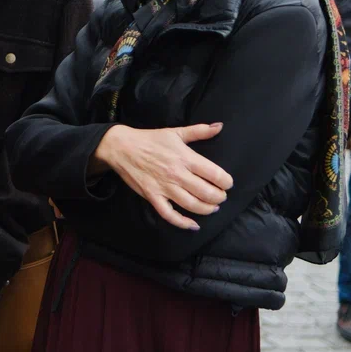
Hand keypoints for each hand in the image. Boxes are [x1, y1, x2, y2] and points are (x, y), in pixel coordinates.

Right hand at [93, 123, 232, 230]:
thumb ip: (200, 131)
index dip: (226, 182)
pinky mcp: (153, 197)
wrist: (122, 147)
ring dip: (207, 209)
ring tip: (212, 207)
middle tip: (221, 197)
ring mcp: (164, 187)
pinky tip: (193, 225)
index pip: (214, 174)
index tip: (228, 183)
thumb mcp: (176, 132)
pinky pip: (169, 214)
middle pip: (206, 192)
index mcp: (185, 158)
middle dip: (219, 197)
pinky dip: (183, 223)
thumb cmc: (150, 139)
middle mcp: (177, 174)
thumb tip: (219, 126)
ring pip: (192, 205)